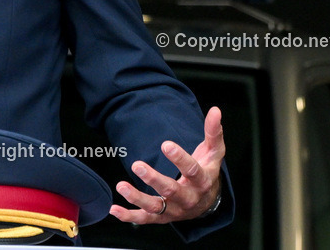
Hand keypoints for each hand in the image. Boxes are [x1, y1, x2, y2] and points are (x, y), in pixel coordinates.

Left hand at [110, 106, 224, 223]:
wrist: (208, 203)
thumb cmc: (207, 171)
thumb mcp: (213, 153)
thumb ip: (213, 132)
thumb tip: (215, 110)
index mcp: (202, 181)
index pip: (192, 170)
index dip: (180, 158)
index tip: (166, 144)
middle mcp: (188, 198)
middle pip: (171, 191)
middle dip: (154, 179)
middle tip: (136, 164)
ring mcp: (174, 210)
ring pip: (155, 207)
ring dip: (137, 198)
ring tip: (121, 186)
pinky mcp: (163, 217)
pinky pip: (145, 219)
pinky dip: (129, 216)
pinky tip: (114, 209)